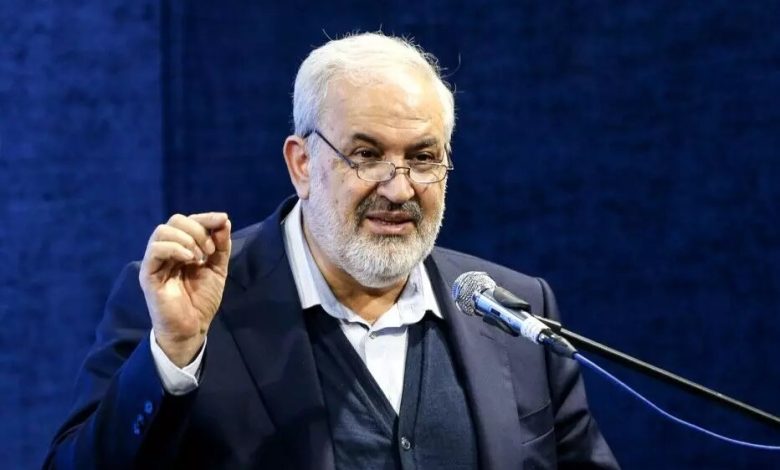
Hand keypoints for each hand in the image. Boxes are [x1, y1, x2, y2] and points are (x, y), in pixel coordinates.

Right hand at [139, 212, 231, 366]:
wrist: (193, 328)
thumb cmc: (202, 300)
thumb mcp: (217, 268)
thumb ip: (221, 245)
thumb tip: (223, 220)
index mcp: (182, 248)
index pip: (189, 221)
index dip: (206, 217)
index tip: (223, 221)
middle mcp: (167, 251)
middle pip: (175, 221)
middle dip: (198, 229)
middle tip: (210, 250)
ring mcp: (156, 262)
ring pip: (162, 231)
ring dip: (187, 239)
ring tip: (200, 257)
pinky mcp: (148, 274)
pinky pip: (155, 249)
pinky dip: (175, 248)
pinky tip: (189, 259)